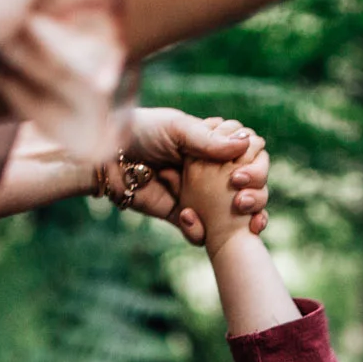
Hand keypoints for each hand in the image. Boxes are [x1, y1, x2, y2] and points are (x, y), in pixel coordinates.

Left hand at [109, 109, 271, 243]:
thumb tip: (248, 142)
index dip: (257, 167)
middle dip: (256, 196)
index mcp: (215, 146)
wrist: (105, 157)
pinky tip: (189, 218)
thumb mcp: (176, 128)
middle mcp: (213, 172)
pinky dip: (200, 232)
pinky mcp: (181, 217)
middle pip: (251, 188)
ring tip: (238, 217)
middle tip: (241, 199)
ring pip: (234, 215)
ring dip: (244, 220)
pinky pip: (199, 233)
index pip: (251, 157)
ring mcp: (200, 197)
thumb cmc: (139, 131)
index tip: (245, 173)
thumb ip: (209, 139)